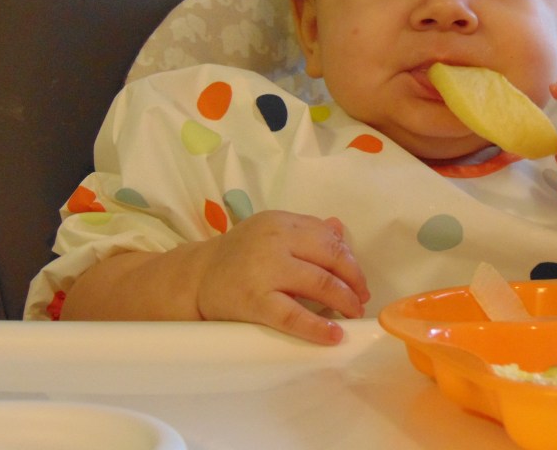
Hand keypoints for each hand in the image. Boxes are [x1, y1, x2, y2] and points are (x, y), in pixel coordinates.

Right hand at [195, 211, 369, 344]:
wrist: (195, 279)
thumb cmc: (240, 256)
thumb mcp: (271, 232)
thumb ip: (305, 231)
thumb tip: (340, 229)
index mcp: (281, 221)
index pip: (327, 237)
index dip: (349, 259)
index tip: (358, 277)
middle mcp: (275, 241)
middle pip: (330, 258)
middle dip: (353, 280)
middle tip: (361, 298)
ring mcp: (265, 271)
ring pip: (319, 284)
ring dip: (345, 300)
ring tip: (353, 313)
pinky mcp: (255, 301)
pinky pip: (294, 316)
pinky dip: (318, 326)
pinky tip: (334, 334)